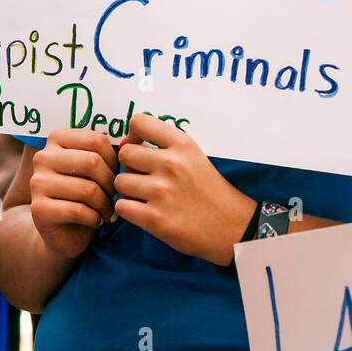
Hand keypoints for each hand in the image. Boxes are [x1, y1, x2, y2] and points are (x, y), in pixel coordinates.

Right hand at [29, 129, 118, 259]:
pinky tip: (96, 221)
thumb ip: (106, 152)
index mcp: (57, 139)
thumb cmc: (86, 194)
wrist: (64, 231)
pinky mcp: (38, 209)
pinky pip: (78, 211)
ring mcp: (37, 183)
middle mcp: (42, 157)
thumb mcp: (95, 169)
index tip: (117, 174)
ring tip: (108, 210)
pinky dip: (95, 218)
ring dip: (105, 204)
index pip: (96, 140)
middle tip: (115, 196)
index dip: (114, 159)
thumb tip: (130, 142)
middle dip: (111, 183)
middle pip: (92, 162)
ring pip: (87, 189)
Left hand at [114, 114, 254, 267]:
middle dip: (130, 166)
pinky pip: (121, 206)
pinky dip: (129, 210)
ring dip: (128, 190)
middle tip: (145, 177)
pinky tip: (144, 211)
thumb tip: (126, 142)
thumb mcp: (194, 156)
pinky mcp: (154, 218)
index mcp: (183, 145)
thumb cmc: (210, 191)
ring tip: (146, 197)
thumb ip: (165, 146)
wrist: (231, 227)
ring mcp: (162, 192)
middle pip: (124, 153)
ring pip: (120, 182)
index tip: (140, 148)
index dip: (133, 135)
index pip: (139, 122)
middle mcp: (172, 164)